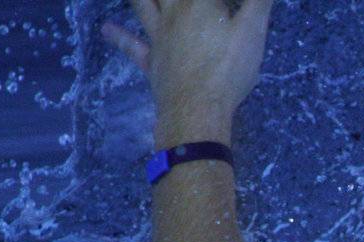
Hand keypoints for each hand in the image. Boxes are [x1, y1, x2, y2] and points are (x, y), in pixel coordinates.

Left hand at [102, 0, 272, 146]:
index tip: (222, 4)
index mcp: (199, 3)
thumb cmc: (228, 69)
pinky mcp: (152, 59)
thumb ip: (258, 3)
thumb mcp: (253, 32)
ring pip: (142, 5)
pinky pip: (131, 45)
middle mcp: (174, 12)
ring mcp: (158, 35)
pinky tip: (105, 29)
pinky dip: (118, 36)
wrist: (197, 108)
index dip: (216, 0)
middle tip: (183, 1)